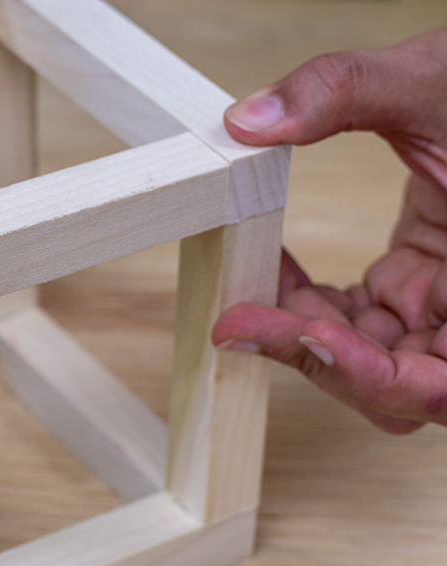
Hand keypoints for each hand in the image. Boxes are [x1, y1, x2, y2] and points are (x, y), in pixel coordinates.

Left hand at [213, 29, 446, 432]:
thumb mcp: (433, 85)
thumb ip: (346, 92)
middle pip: (395, 382)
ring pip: (365, 355)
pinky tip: (266, 264)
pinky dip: (303, 301)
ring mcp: (443, 307)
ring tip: (242, 286)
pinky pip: (353, 317)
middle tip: (238, 320)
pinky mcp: (414, 289)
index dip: (374, 374)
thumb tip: (249, 121)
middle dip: (314, 355)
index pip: (440, 382)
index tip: (310, 335)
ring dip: (297, 328)